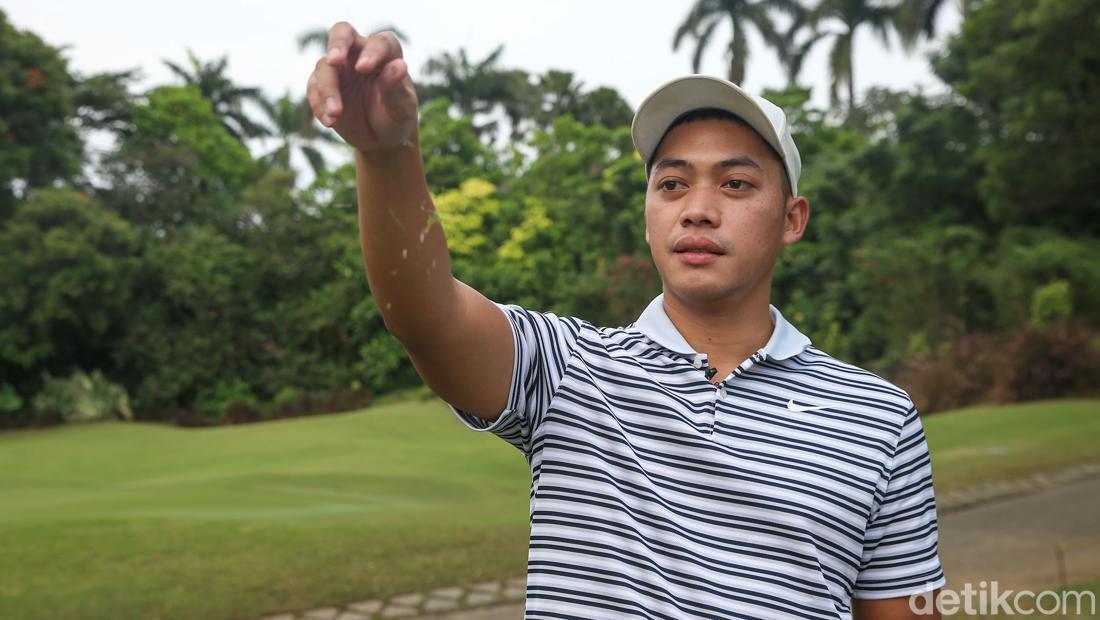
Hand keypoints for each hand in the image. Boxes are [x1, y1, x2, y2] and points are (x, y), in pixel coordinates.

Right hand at [306, 24, 418, 151]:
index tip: (363, 68)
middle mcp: (359, 53)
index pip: (378, 43)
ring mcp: (339, 67)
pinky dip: (319, 104)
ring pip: (324, 66)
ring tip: (335, 113)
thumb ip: (395, 86)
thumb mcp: (401, 106)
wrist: (381, 139)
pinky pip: (313, 88)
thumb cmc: (397, 116)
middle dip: (337, 44)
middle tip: (334, 61)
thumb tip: (400, 65)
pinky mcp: (322, 84)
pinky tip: (329, 122)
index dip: (371, 52)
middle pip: (342, 33)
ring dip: (328, 89)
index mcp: (385, 52)